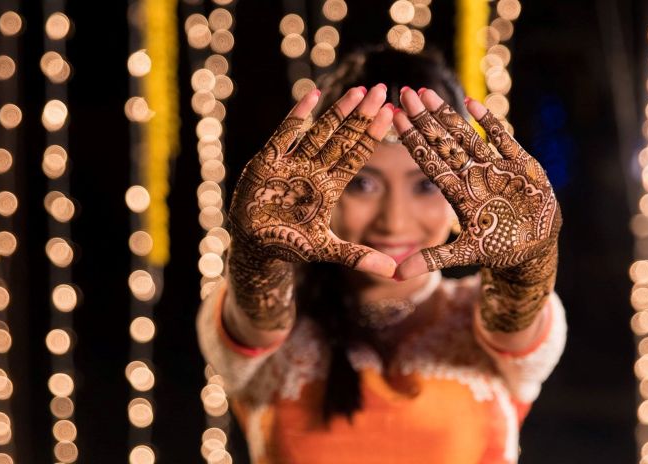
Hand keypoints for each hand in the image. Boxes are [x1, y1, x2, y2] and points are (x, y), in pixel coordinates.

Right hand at [229, 85, 396, 277]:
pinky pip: (285, 134)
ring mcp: (292, 163)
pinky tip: (312, 95)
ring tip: (358, 90)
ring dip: (337, 112)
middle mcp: (314, 170)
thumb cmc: (289, 245)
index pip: (356, 156)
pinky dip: (298, 116)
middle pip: (343, 138)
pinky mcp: (269, 161)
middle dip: (361, 115)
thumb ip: (358, 257)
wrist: (254, 246)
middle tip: (383, 89)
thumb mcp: (327, 250)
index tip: (391, 114)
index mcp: (329, 186)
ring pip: (319, 132)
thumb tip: (393, 272)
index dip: (373, 135)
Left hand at [393, 88, 561, 279]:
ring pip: (467, 135)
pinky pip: (503, 139)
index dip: (413, 139)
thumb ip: (431, 260)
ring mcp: (495, 168)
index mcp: (458, 193)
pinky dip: (489, 123)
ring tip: (426, 92)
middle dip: (424, 118)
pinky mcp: (520, 166)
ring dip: (448, 114)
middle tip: (404, 92)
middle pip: (443, 142)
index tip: (394, 118)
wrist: (534, 248)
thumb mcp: (463, 254)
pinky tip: (471, 103)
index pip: (429, 161)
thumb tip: (394, 275)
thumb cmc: (498, 248)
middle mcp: (472, 176)